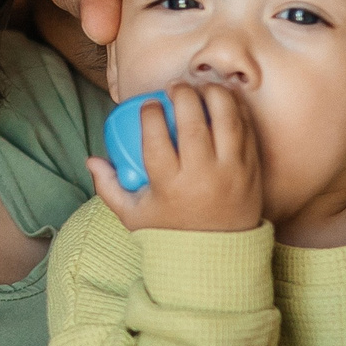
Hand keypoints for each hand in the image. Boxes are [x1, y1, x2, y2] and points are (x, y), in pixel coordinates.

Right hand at [86, 83, 260, 232]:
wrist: (217, 257)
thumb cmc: (170, 233)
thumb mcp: (134, 216)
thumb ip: (109, 188)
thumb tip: (92, 160)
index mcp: (169, 185)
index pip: (156, 137)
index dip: (151, 113)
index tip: (148, 104)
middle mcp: (202, 176)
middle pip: (192, 122)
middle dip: (182, 95)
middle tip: (174, 88)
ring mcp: (231, 172)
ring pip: (225, 119)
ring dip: (213, 94)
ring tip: (201, 88)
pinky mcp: (252, 170)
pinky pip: (245, 129)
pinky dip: (235, 109)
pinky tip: (223, 100)